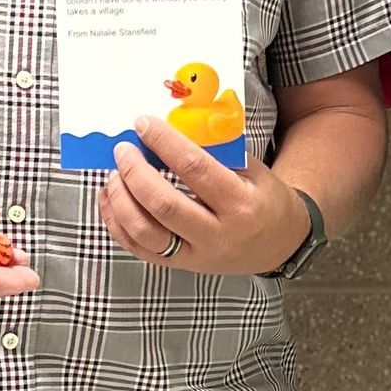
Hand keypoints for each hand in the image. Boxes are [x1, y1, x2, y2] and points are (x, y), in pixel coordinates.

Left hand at [99, 114, 309, 274]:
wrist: (278, 243)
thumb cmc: (263, 199)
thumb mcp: (252, 169)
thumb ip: (216, 151)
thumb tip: (169, 128)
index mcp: (240, 204)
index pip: (194, 168)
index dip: (164, 142)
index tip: (143, 124)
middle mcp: (218, 234)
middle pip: (164, 204)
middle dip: (135, 172)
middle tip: (123, 150)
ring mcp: (197, 255)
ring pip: (145, 232)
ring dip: (121, 200)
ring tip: (114, 175)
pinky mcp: (182, 266)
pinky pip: (139, 249)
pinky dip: (117, 223)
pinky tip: (111, 199)